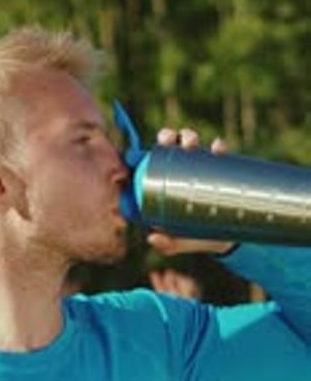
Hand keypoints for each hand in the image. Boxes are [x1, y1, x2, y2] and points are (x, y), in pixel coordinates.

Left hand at [147, 127, 234, 256]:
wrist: (230, 240)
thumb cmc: (197, 239)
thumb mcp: (181, 243)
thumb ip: (167, 244)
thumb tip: (151, 237)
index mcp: (167, 184)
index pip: (155, 162)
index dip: (151, 150)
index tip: (153, 148)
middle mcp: (183, 172)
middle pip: (171, 148)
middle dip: (168, 136)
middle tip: (170, 140)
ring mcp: (202, 169)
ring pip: (193, 146)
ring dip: (189, 136)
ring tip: (191, 142)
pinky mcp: (222, 169)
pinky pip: (220, 154)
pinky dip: (219, 147)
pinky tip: (217, 148)